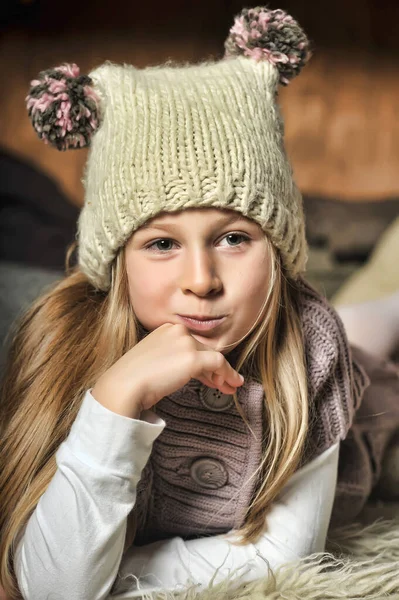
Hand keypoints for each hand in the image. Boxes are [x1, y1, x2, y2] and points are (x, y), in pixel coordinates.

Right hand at [92, 323, 243, 417]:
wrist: (124, 385)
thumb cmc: (133, 378)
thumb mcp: (154, 360)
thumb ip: (172, 359)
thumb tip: (193, 370)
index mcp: (166, 328)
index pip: (191, 344)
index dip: (203, 361)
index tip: (210, 376)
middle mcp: (178, 330)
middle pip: (203, 350)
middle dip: (214, 369)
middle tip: (222, 384)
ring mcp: (186, 343)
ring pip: (213, 357)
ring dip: (224, 373)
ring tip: (230, 387)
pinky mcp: (193, 357)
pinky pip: (219, 364)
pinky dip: (228, 374)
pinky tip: (232, 384)